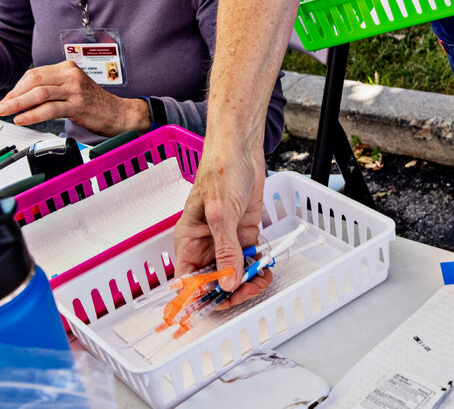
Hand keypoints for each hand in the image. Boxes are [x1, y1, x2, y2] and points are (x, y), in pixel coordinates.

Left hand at [0, 60, 148, 136]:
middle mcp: (71, 75)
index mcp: (67, 68)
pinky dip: (33, 114)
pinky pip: (50, 108)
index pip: (35, 74)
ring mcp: (75, 89)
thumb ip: (52, 88)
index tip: (8, 99)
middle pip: (34, 81)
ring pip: (40, 93)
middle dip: (14, 94)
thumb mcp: (72, 89)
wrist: (119, 114)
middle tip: (1, 106)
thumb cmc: (95, 104)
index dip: (17, 88)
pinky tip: (23, 119)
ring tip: (6, 112)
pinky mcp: (79, 105)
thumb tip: (23, 96)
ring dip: (18, 104)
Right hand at [173, 140, 271, 305]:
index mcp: (189, 240)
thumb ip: (225, 250)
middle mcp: (205, 244)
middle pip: (213, 281)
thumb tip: (227, 282)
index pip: (188, 280)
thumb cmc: (220, 172)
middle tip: (248, 290)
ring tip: (261, 280)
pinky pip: (249, 259)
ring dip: (247, 281)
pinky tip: (266, 270)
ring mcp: (226, 239)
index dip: (201, 296)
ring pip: (234, 272)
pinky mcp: (243, 233)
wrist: (241, 150)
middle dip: (231, 290)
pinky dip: (257, 267)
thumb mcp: (220, 214)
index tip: (221, 303)